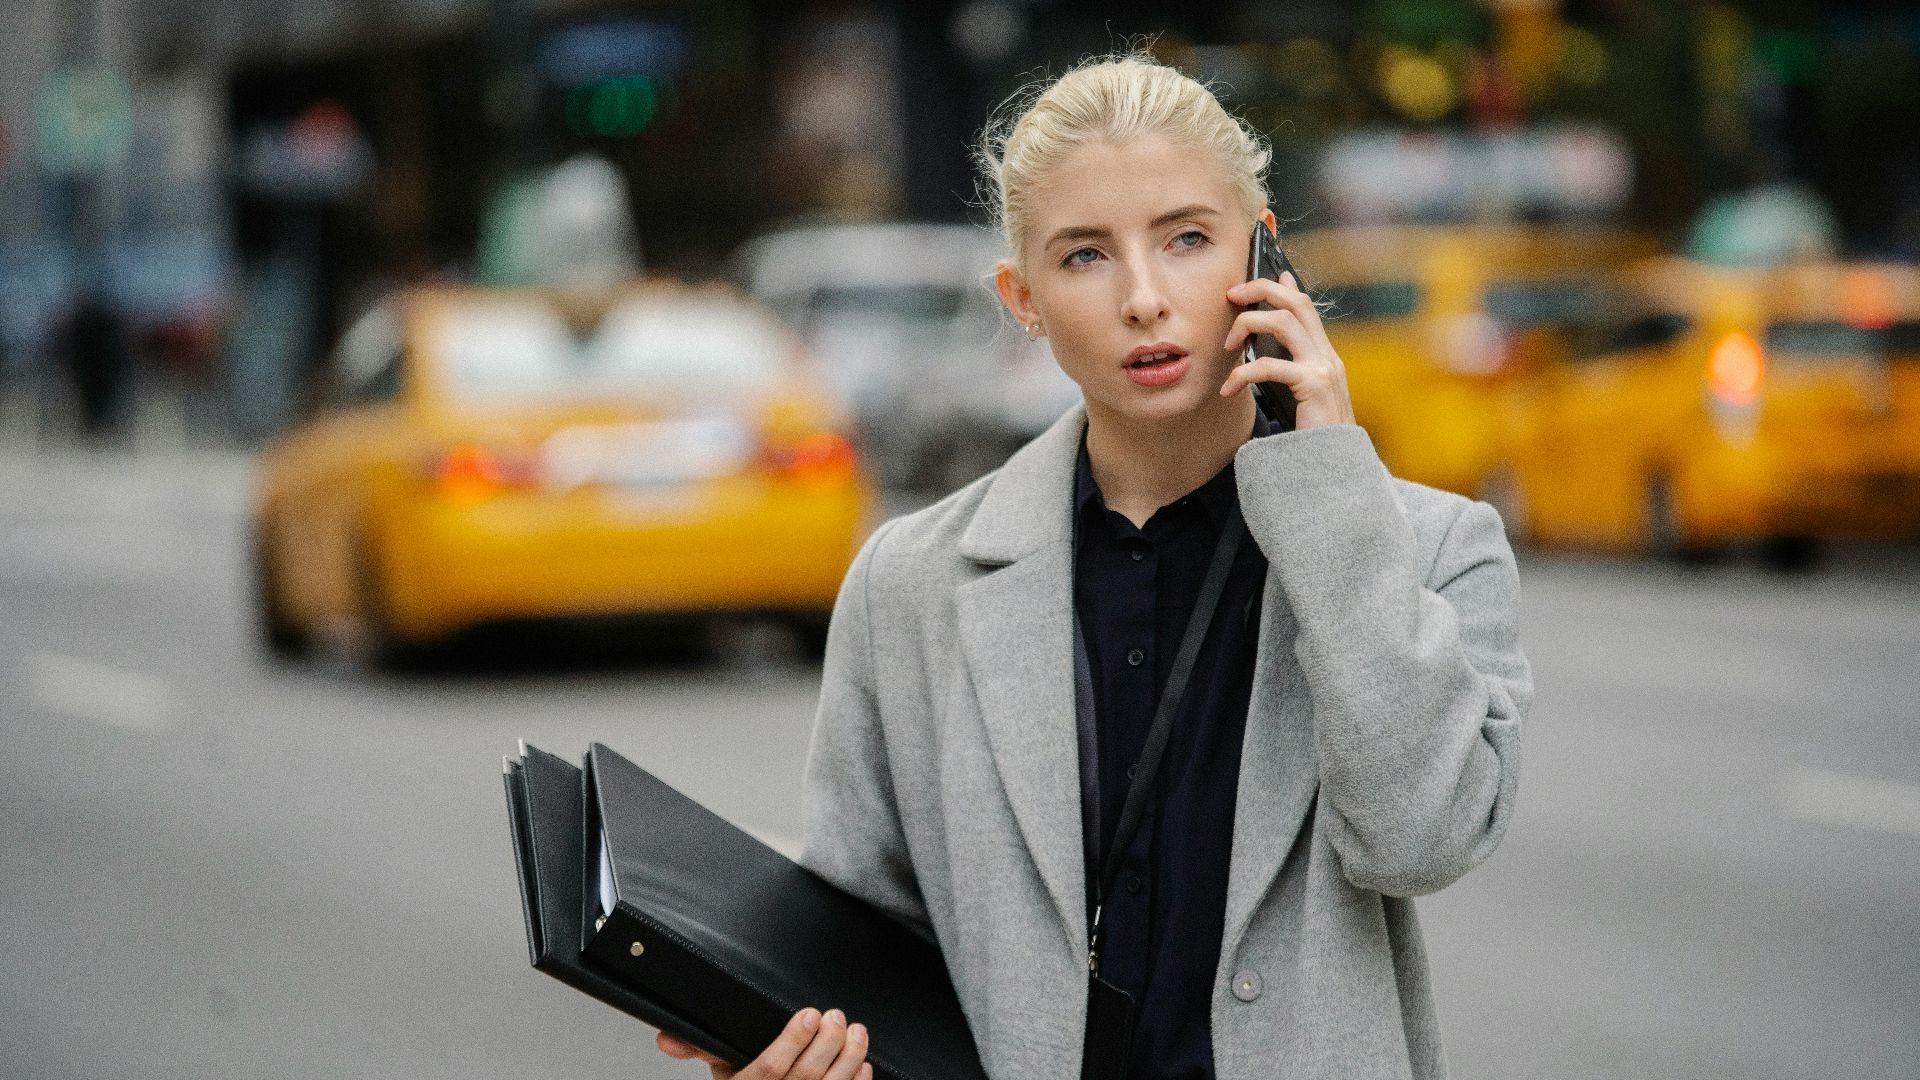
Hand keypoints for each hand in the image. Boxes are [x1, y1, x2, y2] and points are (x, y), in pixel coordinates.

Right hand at [656, 1007, 871, 1079]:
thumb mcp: (722, 1070)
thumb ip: (700, 1048)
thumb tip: (667, 1037)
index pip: (769, 1069)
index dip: (792, 1041)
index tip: (809, 1014)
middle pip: (806, 1077)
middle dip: (827, 1042)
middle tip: (836, 1016)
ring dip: (849, 1059)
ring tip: (856, 1033)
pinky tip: (864, 1065)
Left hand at [1219, 271, 1356, 430]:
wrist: (1337, 469)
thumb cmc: (1313, 439)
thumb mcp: (1298, 401)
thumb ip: (1285, 375)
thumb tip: (1262, 357)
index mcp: (1324, 357)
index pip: (1305, 307)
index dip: (1283, 287)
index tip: (1260, 278)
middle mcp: (1327, 357)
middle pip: (1296, 302)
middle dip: (1261, 290)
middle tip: (1231, 296)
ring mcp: (1323, 369)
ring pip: (1283, 322)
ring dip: (1248, 324)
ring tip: (1226, 346)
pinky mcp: (1313, 386)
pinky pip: (1270, 366)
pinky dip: (1242, 373)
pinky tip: (1228, 389)